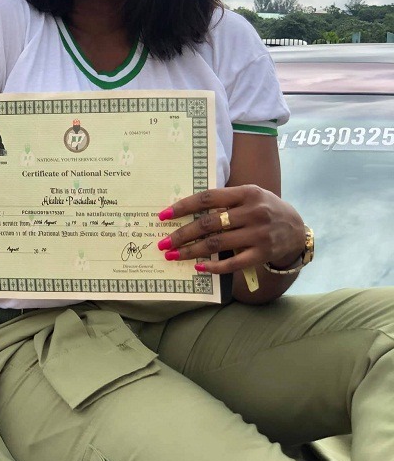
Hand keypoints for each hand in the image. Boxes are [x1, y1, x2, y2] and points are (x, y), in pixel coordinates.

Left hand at [157, 185, 305, 274]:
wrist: (297, 229)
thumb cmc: (265, 209)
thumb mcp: (250, 195)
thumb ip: (225, 201)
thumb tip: (187, 210)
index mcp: (246, 193)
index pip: (208, 198)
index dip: (183, 207)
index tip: (163, 215)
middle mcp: (252, 212)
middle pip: (208, 223)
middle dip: (181, 234)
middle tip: (163, 243)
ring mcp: (258, 234)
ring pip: (216, 244)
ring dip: (191, 251)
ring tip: (173, 256)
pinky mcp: (262, 254)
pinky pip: (233, 263)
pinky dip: (214, 267)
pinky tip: (198, 268)